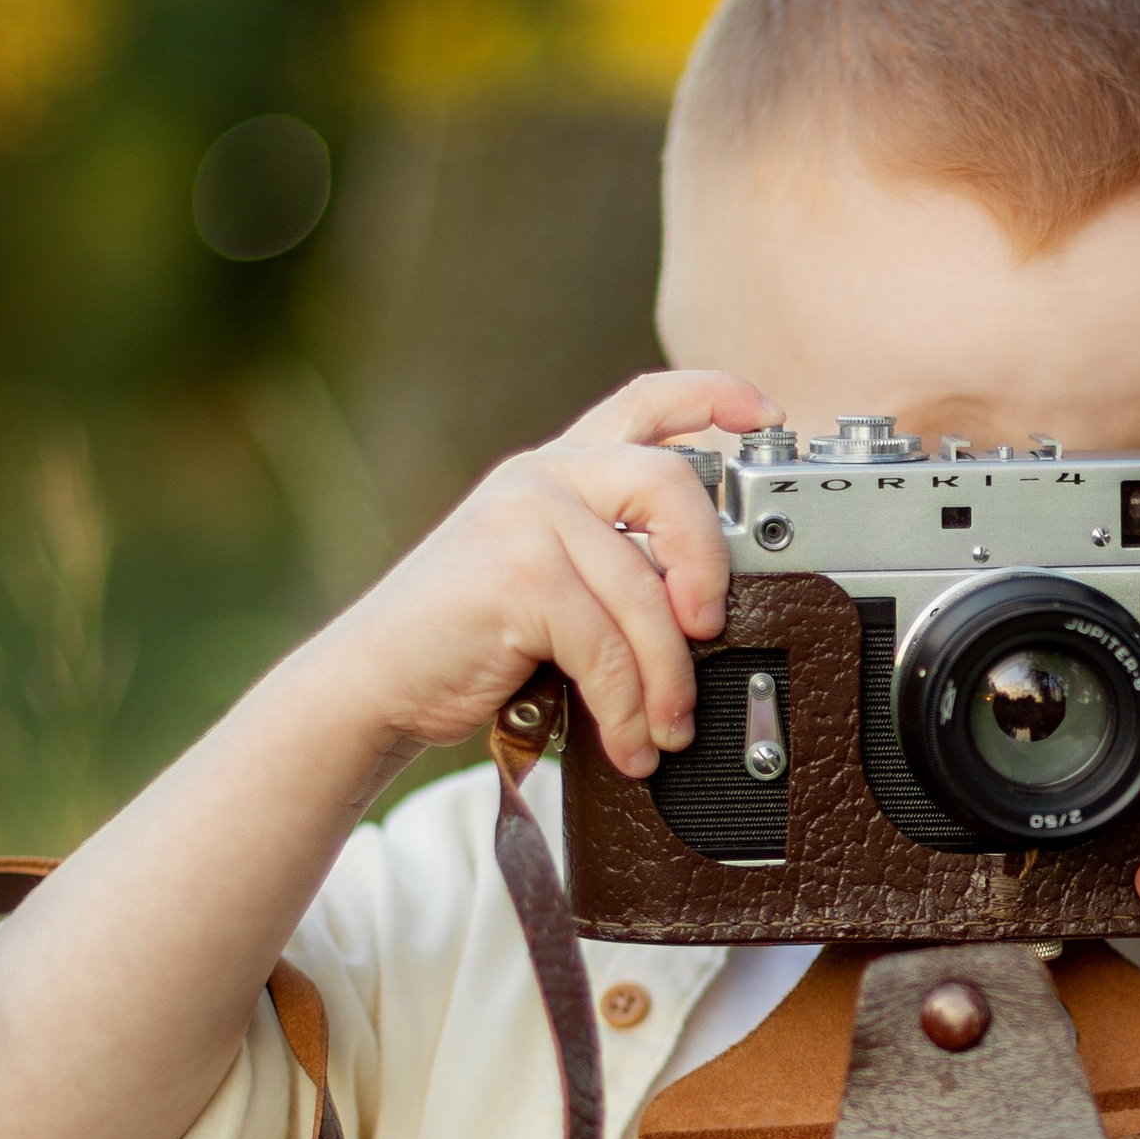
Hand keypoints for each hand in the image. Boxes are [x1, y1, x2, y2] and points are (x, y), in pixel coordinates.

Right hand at [320, 371, 779, 778]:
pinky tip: (627, 742)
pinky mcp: (516, 576)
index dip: (714, 396)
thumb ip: (615, 562)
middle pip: (670, 485)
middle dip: (709, 566)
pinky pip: (607, 647)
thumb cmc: (466, 641)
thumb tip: (712, 611)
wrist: (374, 682)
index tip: (765, 415)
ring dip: (666, 680)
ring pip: (643, 593)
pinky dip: (627, 708)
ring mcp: (526, 518)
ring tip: (664, 730)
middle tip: (711, 632)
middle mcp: (543, 477)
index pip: (645, 401)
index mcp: (557, 468)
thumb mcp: (548, 580)